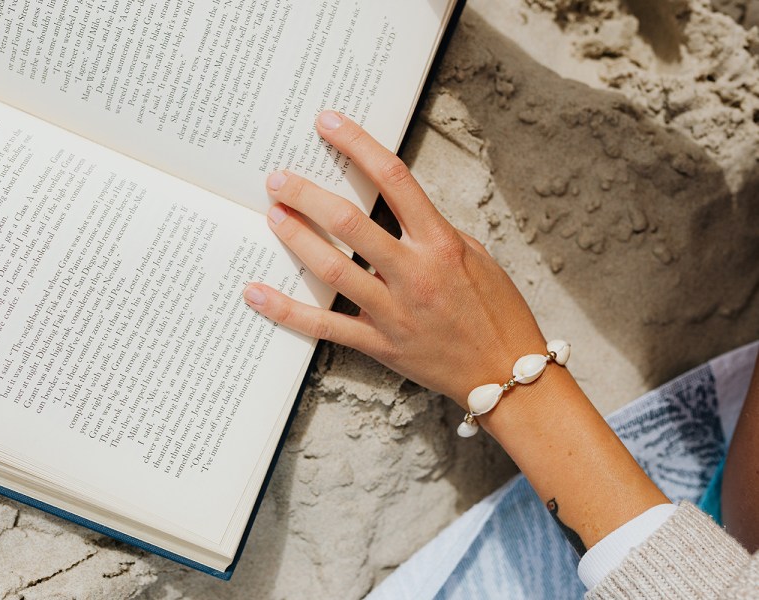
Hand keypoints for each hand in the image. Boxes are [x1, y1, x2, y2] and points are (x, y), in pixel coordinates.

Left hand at [243, 111, 546, 408]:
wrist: (506, 373)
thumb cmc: (496, 310)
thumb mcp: (475, 256)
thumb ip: (431, 230)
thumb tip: (394, 207)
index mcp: (440, 243)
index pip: (394, 179)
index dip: (357, 145)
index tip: (328, 123)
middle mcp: (414, 272)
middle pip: (349, 222)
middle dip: (307, 194)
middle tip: (278, 179)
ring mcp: (394, 311)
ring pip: (331, 268)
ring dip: (295, 238)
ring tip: (272, 215)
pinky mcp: (379, 344)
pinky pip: (324, 325)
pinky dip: (286, 309)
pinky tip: (256, 292)